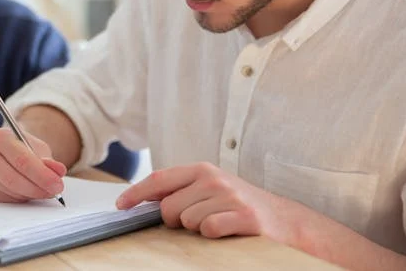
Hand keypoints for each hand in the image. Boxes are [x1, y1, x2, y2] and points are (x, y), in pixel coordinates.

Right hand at [0, 128, 67, 202]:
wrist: (12, 151)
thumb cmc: (26, 149)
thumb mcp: (40, 149)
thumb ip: (49, 161)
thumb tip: (58, 171)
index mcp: (0, 137)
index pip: (22, 160)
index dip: (42, 175)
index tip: (57, 184)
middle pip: (13, 179)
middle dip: (38, 188)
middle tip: (55, 192)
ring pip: (11, 191)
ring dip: (32, 194)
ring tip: (46, 190)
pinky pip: (7, 199)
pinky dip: (23, 198)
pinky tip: (30, 191)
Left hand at [116, 162, 298, 244]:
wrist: (284, 219)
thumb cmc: (239, 205)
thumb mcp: (209, 189)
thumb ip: (180, 190)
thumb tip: (144, 200)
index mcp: (202, 170)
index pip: (159, 179)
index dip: (136, 193)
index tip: (120, 206)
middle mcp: (214, 179)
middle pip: (168, 208)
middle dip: (175, 220)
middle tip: (196, 220)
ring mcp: (229, 197)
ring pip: (188, 221)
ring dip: (198, 228)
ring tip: (218, 223)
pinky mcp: (244, 216)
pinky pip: (209, 230)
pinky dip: (213, 235)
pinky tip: (227, 230)